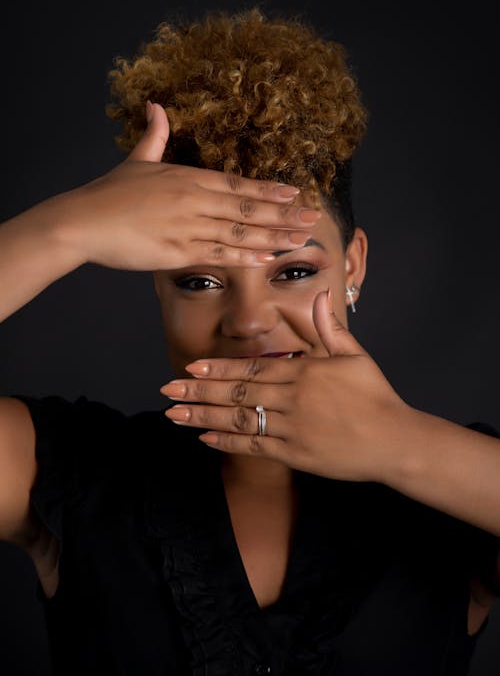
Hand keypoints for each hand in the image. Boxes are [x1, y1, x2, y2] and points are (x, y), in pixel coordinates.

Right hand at [57, 103, 319, 270]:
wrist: (82, 221)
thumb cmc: (108, 193)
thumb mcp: (136, 159)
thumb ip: (154, 134)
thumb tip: (156, 105)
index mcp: (188, 177)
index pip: (238, 183)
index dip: (268, 189)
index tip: (295, 192)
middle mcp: (194, 200)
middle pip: (248, 208)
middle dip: (284, 214)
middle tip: (313, 217)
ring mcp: (188, 226)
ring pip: (240, 232)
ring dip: (273, 236)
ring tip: (300, 239)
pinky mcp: (178, 250)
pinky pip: (219, 254)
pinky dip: (246, 256)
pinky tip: (267, 257)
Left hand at [161, 290, 410, 483]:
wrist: (395, 440)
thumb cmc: (376, 395)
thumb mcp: (354, 355)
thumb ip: (328, 327)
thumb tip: (319, 294)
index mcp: (304, 372)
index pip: (252, 367)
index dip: (219, 367)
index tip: (192, 366)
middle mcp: (293, 399)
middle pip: (238, 392)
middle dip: (199, 390)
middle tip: (167, 389)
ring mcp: (292, 428)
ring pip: (239, 419)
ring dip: (204, 416)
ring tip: (174, 414)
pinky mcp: (296, 454)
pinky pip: (255, 447)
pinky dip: (228, 442)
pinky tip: (204, 437)